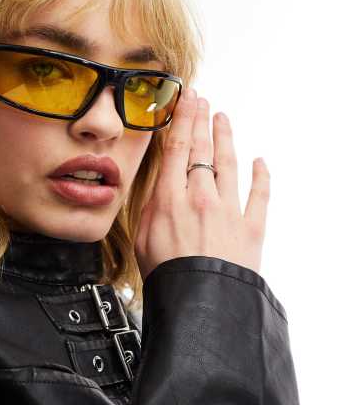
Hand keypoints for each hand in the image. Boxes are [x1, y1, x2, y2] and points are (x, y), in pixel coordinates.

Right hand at [134, 87, 269, 281]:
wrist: (198, 303)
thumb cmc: (167, 277)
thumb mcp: (143, 238)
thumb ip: (152, 206)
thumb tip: (159, 185)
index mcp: (170, 199)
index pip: (177, 148)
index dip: (182, 119)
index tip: (186, 101)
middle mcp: (201, 198)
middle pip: (202, 150)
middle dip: (202, 121)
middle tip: (203, 101)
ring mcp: (229, 211)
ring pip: (229, 164)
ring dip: (226, 138)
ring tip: (224, 120)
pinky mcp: (251, 228)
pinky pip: (260, 195)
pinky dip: (262, 176)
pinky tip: (261, 162)